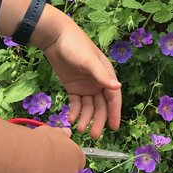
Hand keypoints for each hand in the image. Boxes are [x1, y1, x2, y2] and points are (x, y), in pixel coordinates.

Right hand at [22, 125, 84, 172]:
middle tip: (40, 166)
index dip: (66, 160)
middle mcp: (73, 172)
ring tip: (32, 172)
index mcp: (76, 156)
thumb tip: (68, 133)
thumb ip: (61, 134)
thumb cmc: (42, 142)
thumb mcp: (52, 132)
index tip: (55, 158)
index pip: (78, 161)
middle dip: (56, 172)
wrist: (31, 159)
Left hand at [37, 8, 121, 138]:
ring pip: (88, 107)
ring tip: (79, 129)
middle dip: (98, 120)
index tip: (113, 128)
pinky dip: (75, 111)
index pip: (113, 98)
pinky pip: (76, 103)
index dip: (114, 113)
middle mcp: (98, 82)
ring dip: (85, 118)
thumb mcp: (88, 60)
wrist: (55, 37)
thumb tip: (118, 87)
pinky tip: (71, 119)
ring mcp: (85, 85)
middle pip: (101, 106)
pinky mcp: (73, 87)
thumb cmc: (75, 45)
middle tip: (93, 135)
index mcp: (106, 75)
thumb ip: (102, 75)